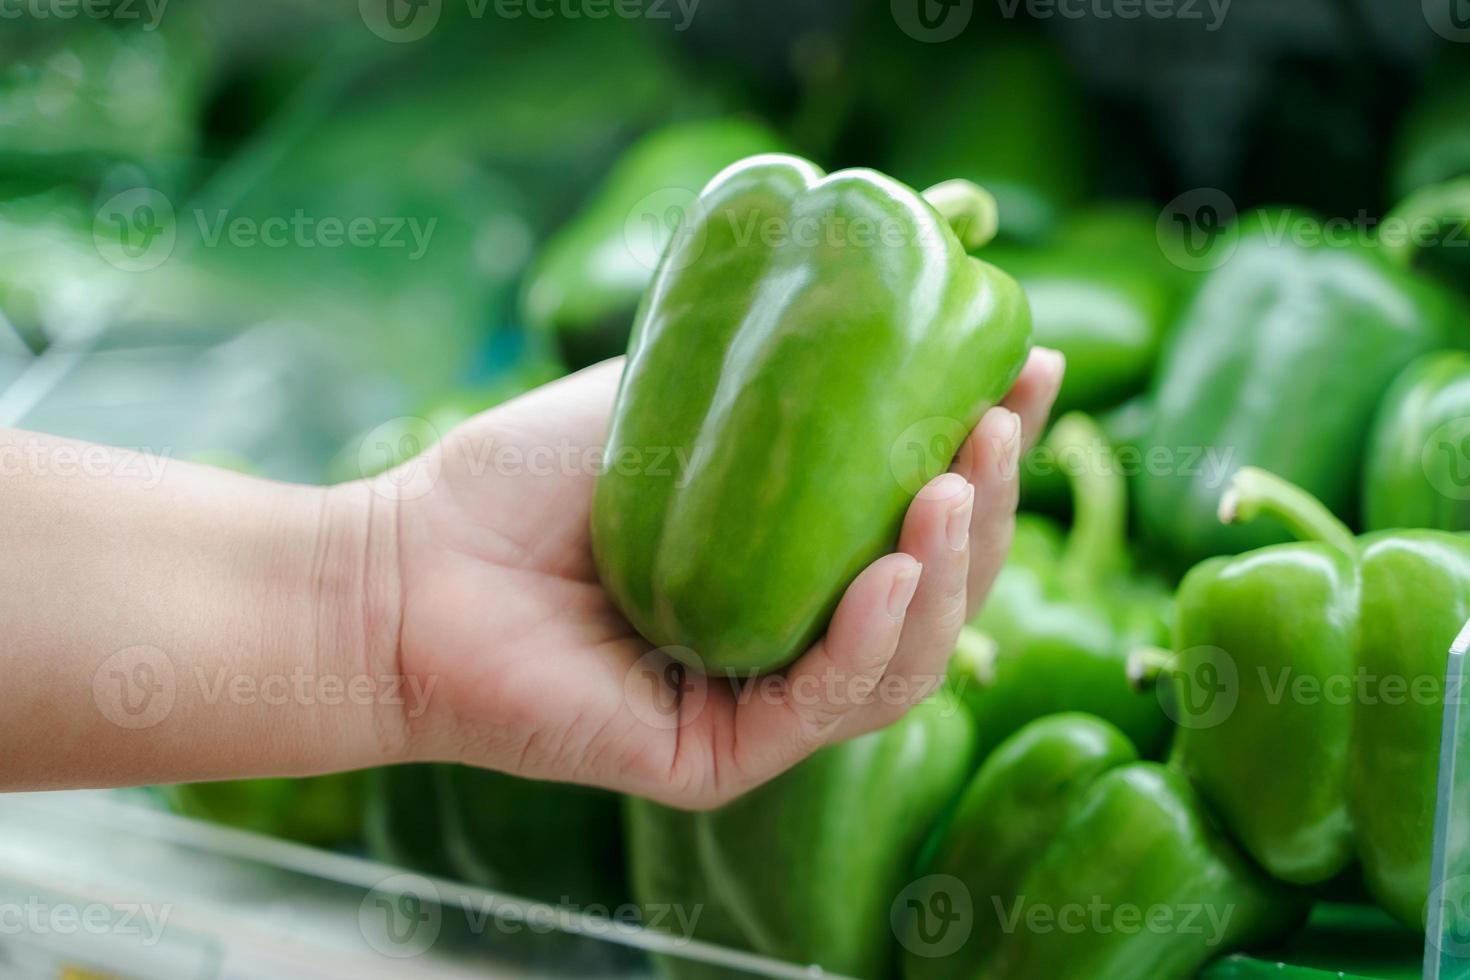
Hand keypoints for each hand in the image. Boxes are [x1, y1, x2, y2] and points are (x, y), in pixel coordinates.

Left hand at [386, 349, 1062, 808]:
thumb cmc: (525, 484)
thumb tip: (881, 274)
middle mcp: (792, 641)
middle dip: (985, 510)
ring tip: (953, 484)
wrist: (410, 569)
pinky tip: (890, 571)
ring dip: (947, 574)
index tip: (1033, 370)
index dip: (991, 453)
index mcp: (796, 566)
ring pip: (902, 660)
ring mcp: (760, 705)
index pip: (921, 521)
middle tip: (996, 426)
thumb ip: (771, 360)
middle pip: (933, 594)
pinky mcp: (719, 759)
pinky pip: (824, 707)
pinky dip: (869, 639)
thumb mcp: (672, 396)